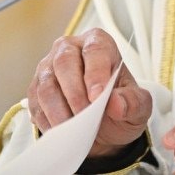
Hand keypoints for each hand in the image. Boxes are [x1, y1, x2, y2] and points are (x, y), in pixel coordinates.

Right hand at [27, 27, 151, 158]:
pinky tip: (62, 132)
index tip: (98, 98)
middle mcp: (70, 48)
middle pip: (64, 62)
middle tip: (85, 118)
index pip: (95, 50)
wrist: (103, 123)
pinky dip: (48, 121)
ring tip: (74, 130)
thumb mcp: (138, 106)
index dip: (95, 73)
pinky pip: (36, 104)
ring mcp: (49, 67)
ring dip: (59, 111)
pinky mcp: (36, 89)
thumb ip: (133, 103)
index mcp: (99, 42)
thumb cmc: (120, 105)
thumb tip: (116, 104)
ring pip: (46, 85)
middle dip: (74, 94)